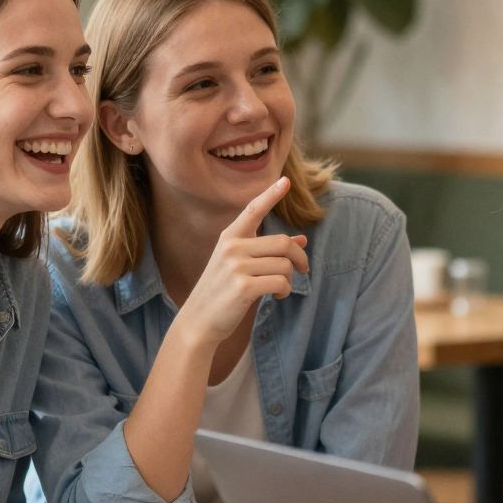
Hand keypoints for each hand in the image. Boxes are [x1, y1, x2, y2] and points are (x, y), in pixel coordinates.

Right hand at [170, 177, 309, 351]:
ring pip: (284, 265)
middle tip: (303, 268)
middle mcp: (232, 247)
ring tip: (280, 289)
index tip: (286, 181)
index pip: (253, 210)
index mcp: (229, 237)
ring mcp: (236, 266)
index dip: (271, 195)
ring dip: (290, 279)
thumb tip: (301, 241)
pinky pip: (281, 282)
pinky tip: (277, 296)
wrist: (198, 321)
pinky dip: (285, 291)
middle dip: (299, 258)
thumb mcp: (240, 266)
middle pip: (283, 243)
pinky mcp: (243, 286)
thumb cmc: (222, 292)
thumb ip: (268, 252)